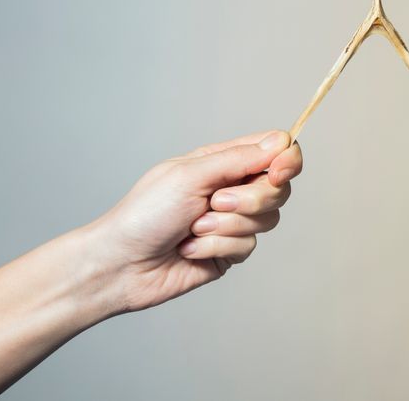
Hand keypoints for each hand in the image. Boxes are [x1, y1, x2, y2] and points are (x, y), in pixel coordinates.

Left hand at [87, 130, 302, 311]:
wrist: (122, 265)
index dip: (286, 160)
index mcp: (222, 161)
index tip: (278, 172)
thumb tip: (281, 142)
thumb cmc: (145, 214)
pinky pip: (248, 247)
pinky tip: (190, 248)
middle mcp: (232, 188)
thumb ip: (239, 158)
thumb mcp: (191, 176)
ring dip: (226, 227)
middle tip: (215, 203)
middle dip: (249, 199)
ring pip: (267, 220)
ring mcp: (233, 221)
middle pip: (278, 188)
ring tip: (193, 228)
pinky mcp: (229, 250)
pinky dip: (216, 247)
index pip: (274, 150)